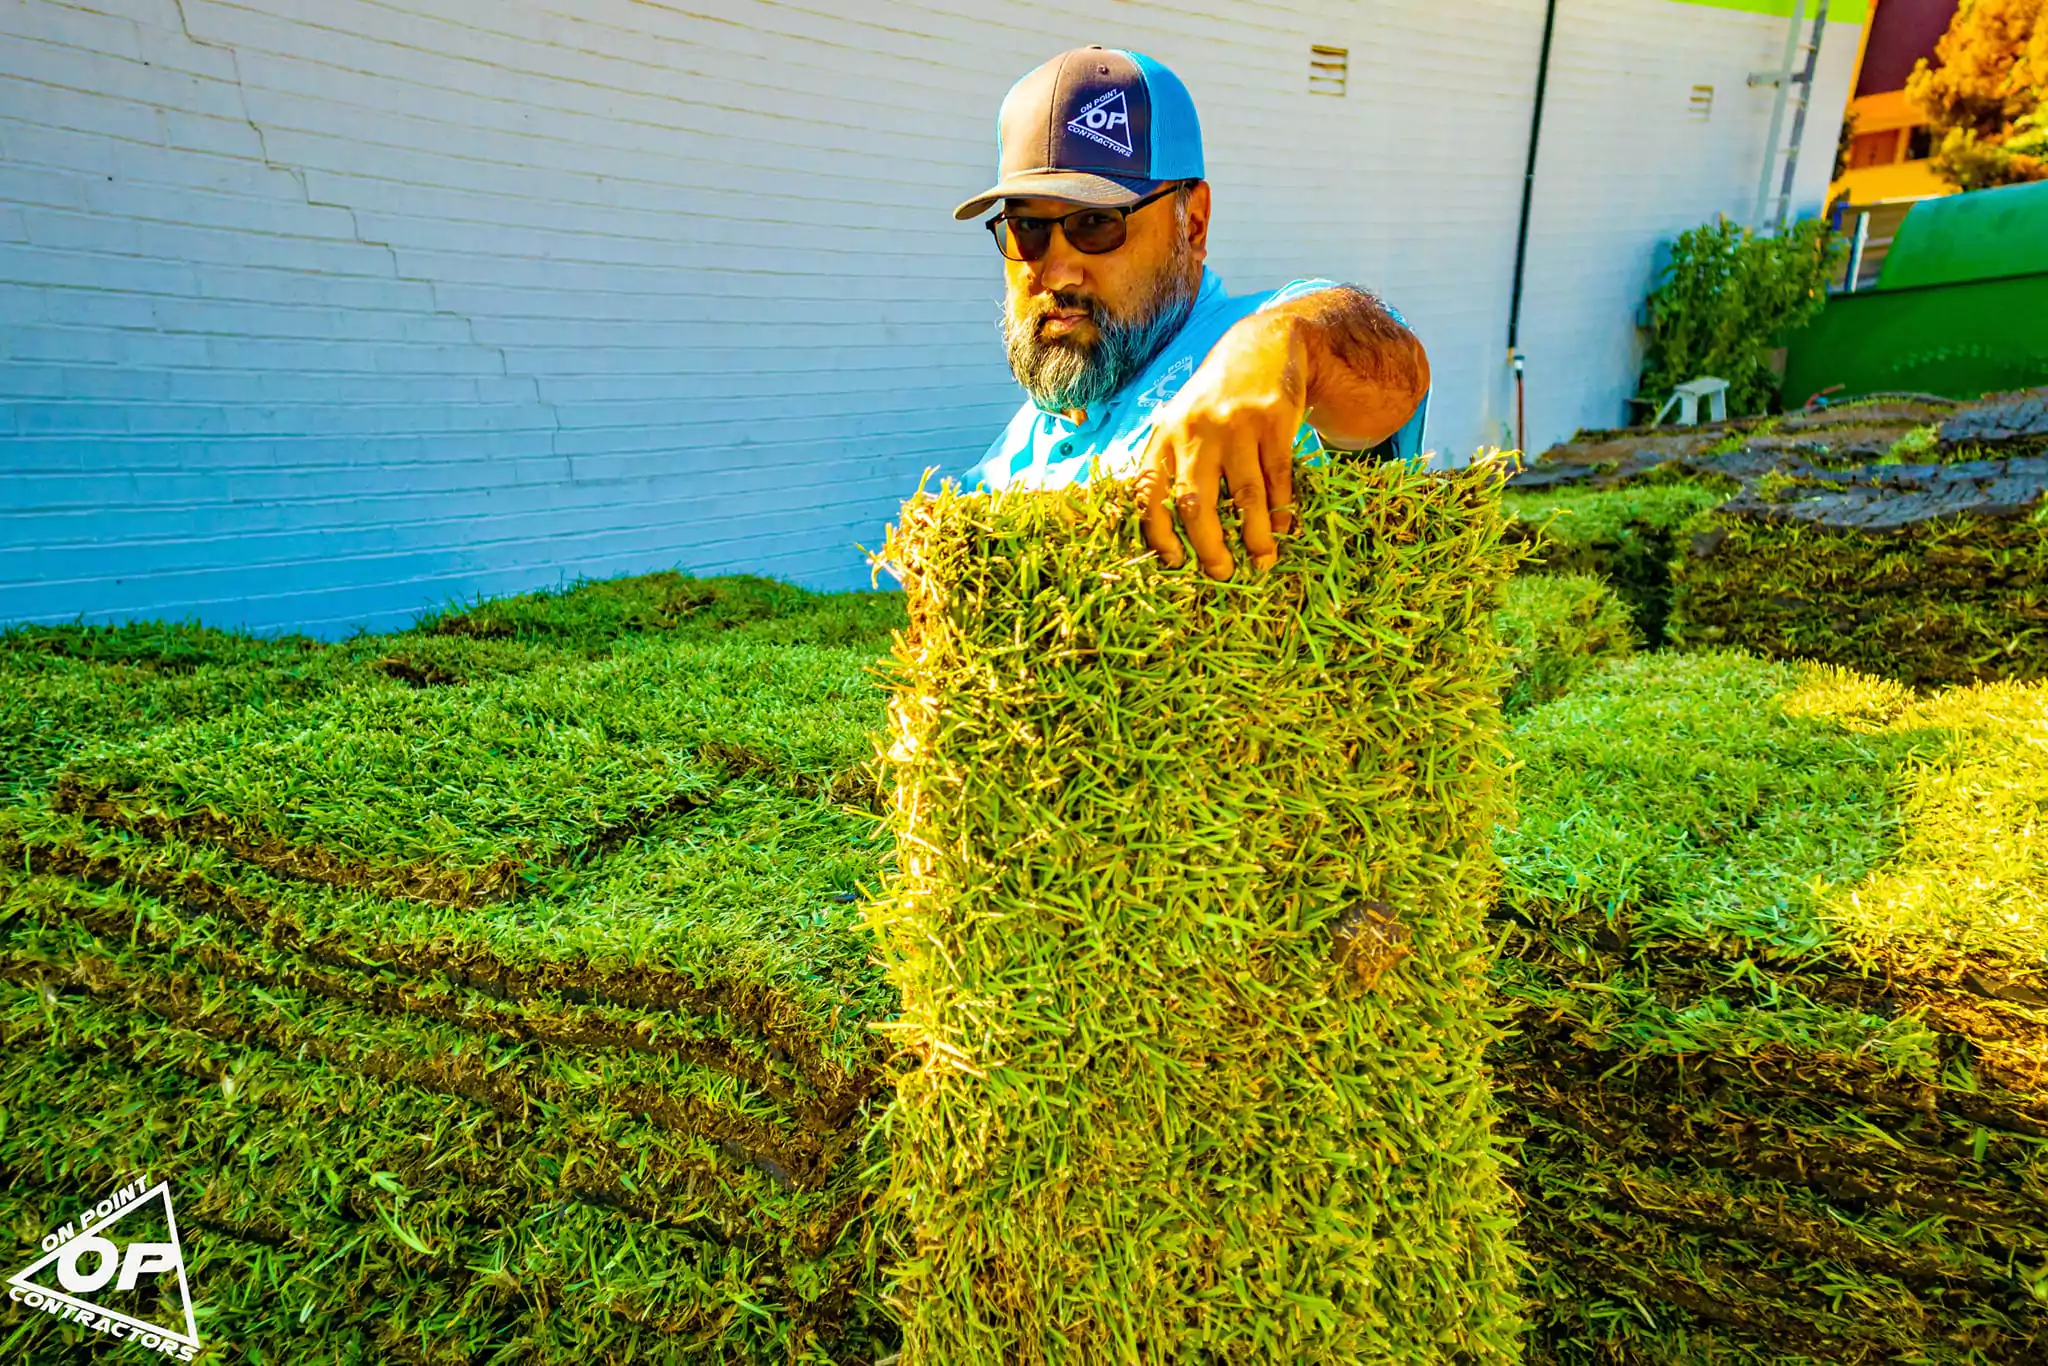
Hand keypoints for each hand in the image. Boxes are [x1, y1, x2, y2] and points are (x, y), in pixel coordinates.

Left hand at [1136, 310, 1306, 579]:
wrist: (1263, 347)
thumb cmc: (1215, 402)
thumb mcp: (1182, 423)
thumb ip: (1174, 466)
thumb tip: (1176, 538)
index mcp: (1164, 436)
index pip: (1150, 494)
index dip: (1159, 535)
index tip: (1176, 562)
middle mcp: (1194, 431)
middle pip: (1195, 504)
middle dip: (1209, 547)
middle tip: (1222, 573)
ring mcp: (1235, 425)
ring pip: (1244, 497)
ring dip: (1255, 537)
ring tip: (1262, 561)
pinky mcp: (1273, 422)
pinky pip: (1278, 478)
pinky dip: (1282, 511)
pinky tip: (1282, 530)